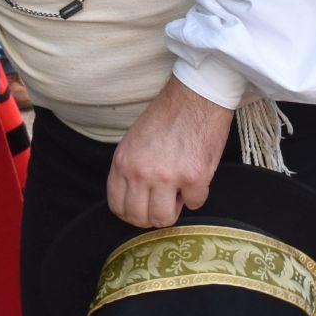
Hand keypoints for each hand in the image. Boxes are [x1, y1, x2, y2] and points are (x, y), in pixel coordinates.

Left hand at [106, 77, 234, 227]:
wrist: (196, 95)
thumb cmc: (168, 115)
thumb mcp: (134, 141)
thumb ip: (130, 170)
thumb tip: (134, 198)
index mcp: (123, 163)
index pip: (117, 206)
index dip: (132, 213)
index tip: (143, 208)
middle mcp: (141, 173)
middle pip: (139, 218)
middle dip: (153, 216)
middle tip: (164, 202)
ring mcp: (167, 177)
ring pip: (164, 219)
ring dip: (174, 210)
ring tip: (179, 192)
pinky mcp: (194, 178)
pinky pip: (194, 204)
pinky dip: (197, 195)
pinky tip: (197, 177)